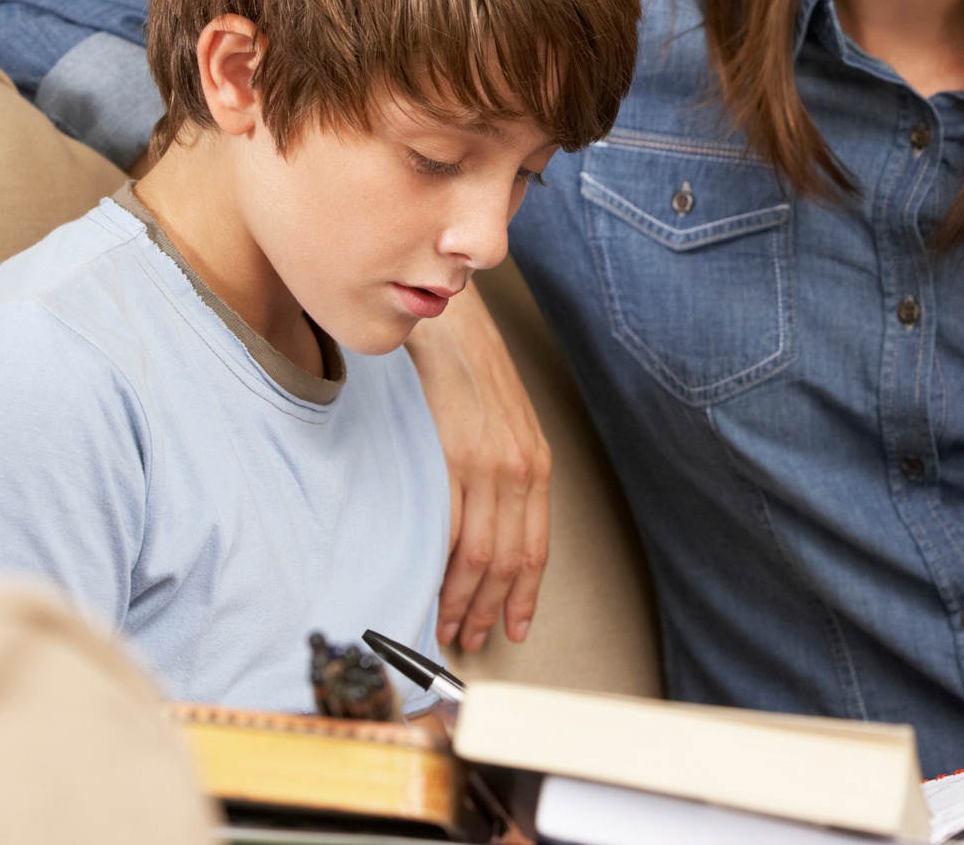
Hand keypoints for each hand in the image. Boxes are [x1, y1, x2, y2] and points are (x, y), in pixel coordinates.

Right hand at [405, 282, 550, 651]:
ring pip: (479, 556)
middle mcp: (519, 469)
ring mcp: (488, 465)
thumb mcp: (505, 423)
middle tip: (468, 639)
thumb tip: (487, 524)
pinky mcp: (453, 456)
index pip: (535, 547)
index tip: (514, 628)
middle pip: (507, 562)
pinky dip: (439, 567)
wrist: (448, 324)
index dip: (524, 595)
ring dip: (462, 600)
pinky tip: (428, 585)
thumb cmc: (471, 372)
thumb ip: (503, 471)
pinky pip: (449, 527)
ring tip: (446, 625)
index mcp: (535, 464)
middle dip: (489, 610)